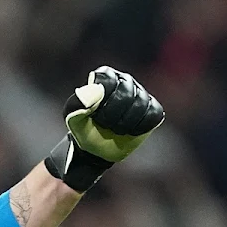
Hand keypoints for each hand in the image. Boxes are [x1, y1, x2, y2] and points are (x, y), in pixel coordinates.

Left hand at [44, 66, 163, 191]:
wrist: (97, 150)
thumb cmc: (84, 129)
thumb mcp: (73, 119)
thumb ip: (77, 103)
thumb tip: (97, 89)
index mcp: (105, 76)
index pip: (108, 80)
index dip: (100, 102)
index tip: (93, 114)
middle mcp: (125, 80)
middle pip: (126, 93)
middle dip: (112, 115)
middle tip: (104, 124)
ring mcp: (141, 93)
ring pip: (141, 104)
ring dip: (125, 123)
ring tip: (115, 128)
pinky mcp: (153, 108)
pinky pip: (152, 114)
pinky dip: (139, 127)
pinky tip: (129, 130)